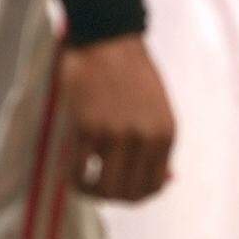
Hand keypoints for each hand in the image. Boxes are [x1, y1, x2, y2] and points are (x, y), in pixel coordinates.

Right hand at [60, 34, 174, 201]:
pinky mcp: (88, 127)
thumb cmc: (134, 74)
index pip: (154, 185)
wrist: (110, 41)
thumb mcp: (159, 110)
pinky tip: (72, 173)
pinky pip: (79, 170)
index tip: (122, 190)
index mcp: (166, 133)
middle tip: (99, 189)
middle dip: (112, 197)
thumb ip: (160, 145)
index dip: (136, 196)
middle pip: (129, 192)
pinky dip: (74, 178)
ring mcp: (116, 134)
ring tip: (84, 184)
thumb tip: (167, 180)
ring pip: (104, 187)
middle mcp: (145, 138)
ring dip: (92, 192)